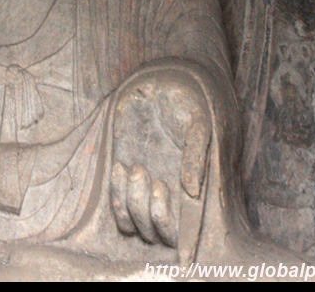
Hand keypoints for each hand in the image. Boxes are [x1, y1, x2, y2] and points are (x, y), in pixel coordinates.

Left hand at [110, 71, 211, 263]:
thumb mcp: (198, 122)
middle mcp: (167, 195)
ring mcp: (144, 187)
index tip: (162, 190)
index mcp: (189, 190)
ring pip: (133, 224)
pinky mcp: (124, 176)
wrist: (164, 83)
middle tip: (152, 179)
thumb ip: (196, 155)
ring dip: (131, 205)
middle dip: (150, 214)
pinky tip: (121, 167)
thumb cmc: (187, 101)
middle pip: (155, 232)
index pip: (180, 232)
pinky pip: (117, 206)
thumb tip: (192, 191)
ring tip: (137, 167)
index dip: (170, 227)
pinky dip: (116, 195)